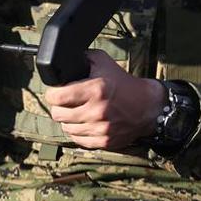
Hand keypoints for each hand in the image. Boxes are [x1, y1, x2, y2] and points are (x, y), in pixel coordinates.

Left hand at [43, 49, 166, 149]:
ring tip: (77, 112)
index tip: (54, 93)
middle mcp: (97, 111)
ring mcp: (101, 128)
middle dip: (59, 107)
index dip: (52, 94)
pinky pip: (78, 140)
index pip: (56, 97)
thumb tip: (62, 61)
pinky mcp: (105, 141)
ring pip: (66, 129)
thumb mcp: (103, 62)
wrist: (148, 106)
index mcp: (95, 90)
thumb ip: (82, 59)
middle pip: (57, 115)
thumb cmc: (124, 84)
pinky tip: (85, 123)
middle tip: (65, 103)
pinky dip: (78, 132)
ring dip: (69, 121)